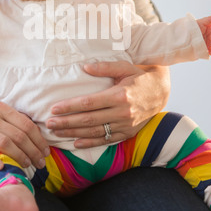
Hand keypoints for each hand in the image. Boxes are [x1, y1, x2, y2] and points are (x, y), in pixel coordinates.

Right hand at [0, 101, 49, 169]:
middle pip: (18, 135)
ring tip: (27, 165)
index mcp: (1, 107)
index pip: (26, 124)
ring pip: (3, 142)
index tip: (45, 152)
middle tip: (40, 163)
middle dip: (33, 151)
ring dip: (19, 156)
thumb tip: (39, 135)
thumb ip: (13, 121)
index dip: (38, 140)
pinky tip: (1, 167)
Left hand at [46, 61, 169, 147]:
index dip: (70, 107)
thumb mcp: (124, 67)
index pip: (88, 103)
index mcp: (119, 95)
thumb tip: (84, 67)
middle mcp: (122, 112)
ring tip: (57, 132)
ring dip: (74, 133)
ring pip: (95, 131)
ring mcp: (126, 125)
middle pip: (88, 119)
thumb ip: (104, 67)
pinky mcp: (128, 133)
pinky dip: (90, 142)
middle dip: (66, 122)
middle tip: (49, 123)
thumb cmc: (139, 76)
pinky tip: (76, 143)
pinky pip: (107, 140)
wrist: (161, 91)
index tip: (54, 108)